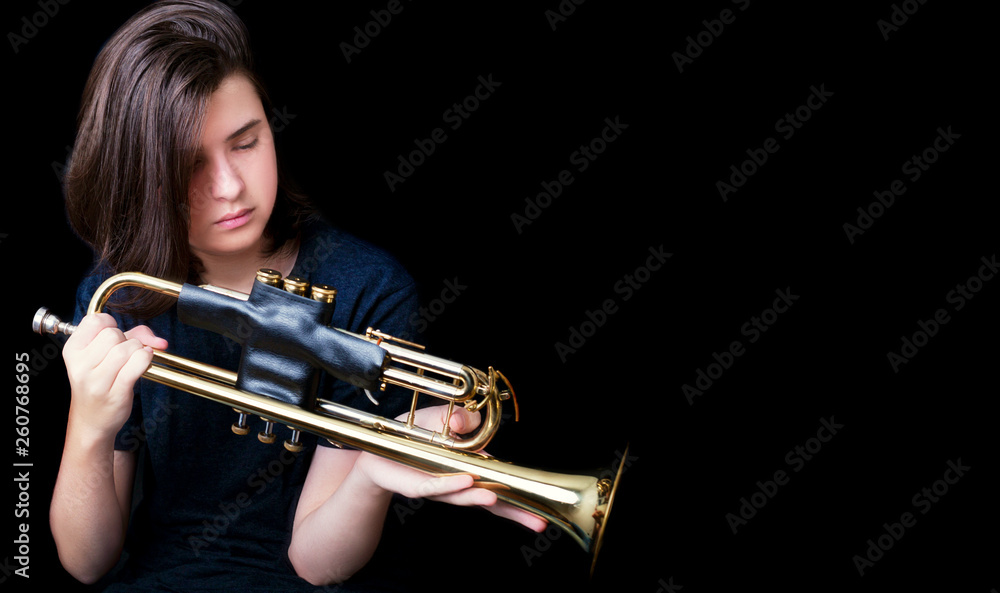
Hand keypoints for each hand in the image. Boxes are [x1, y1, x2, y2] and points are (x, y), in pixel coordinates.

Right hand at [62, 313, 167, 438]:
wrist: (91, 421)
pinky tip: (144, 362)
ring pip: (126, 348)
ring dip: (138, 350)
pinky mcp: (115, 392)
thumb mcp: (103, 356)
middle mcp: (81, 365)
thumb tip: (156, 338)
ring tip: (134, 361)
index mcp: (73, 351)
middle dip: (126, 340)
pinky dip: (145, 359)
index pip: (94, 320)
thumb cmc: (99, 384)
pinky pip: (137, 363)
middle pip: (113, 334)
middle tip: (125, 354)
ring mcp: (97, 380)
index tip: (115, 337)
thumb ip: (131, 336)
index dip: (111, 323)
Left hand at [353, 405, 546, 532]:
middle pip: (491, 501)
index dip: (520, 498)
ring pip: (464, 495)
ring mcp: (439, 487)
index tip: (542, 511)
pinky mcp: (416, 486)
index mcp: (470, 469)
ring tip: (497, 497)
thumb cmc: (412, 436)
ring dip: (480, 496)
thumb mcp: (439, 417)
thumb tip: (467, 421)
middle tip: (538, 522)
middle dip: (514, 512)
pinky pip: (435, 487)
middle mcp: (458, 483)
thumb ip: (460, 418)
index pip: (500, 485)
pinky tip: (466, 482)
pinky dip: (451, 485)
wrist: (375, 452)